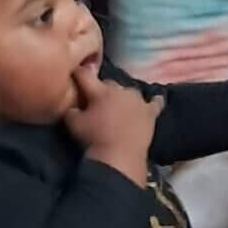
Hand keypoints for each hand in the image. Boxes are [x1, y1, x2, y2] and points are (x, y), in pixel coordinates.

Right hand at [64, 61, 160, 175]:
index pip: (85, 75)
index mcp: (100, 91)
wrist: (119, 154)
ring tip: (119, 104)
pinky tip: (156, 99)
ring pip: (130, 91)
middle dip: (103, 89)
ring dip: (123, 95)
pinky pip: (155, 103)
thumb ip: (71, 109)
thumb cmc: (93, 138)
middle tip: (97, 100)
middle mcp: (121, 91)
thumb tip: (72, 104)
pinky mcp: (150, 113)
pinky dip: (154, 101)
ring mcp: (138, 101)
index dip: (78, 73)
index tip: (74, 73)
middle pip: (110, 83)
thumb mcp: (72, 123)